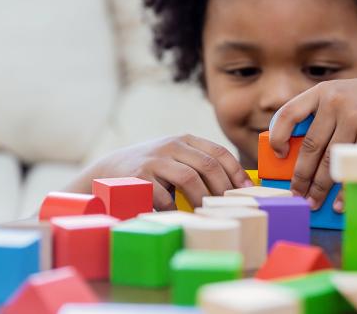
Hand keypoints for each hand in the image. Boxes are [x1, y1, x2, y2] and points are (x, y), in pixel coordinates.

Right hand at [67, 135, 252, 210]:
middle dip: (223, 189)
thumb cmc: (152, 169)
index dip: (236, 172)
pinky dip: (175, 209)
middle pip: (208, 165)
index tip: (248, 191)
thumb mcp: (175, 158)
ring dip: (202, 200)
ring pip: (189, 179)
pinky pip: (165, 196)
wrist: (108, 170)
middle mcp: (171, 146)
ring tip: (207, 214)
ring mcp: (155, 160)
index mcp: (185, 140)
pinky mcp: (139, 177)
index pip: (219, 152)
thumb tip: (237, 187)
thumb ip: (199, 164)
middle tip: (230, 208)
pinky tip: (178, 216)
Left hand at [268, 76, 356, 211]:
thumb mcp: (342, 95)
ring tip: (312, 202)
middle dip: (301, 176)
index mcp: (323, 92)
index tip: (278, 154)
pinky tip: (338, 204)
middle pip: (311, 147)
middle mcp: (337, 104)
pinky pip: (353, 168)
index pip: (289, 113)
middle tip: (296, 193)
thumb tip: (296, 154)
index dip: (278, 136)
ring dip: (319, 187)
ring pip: (330, 162)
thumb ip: (321, 115)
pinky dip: (344, 190)